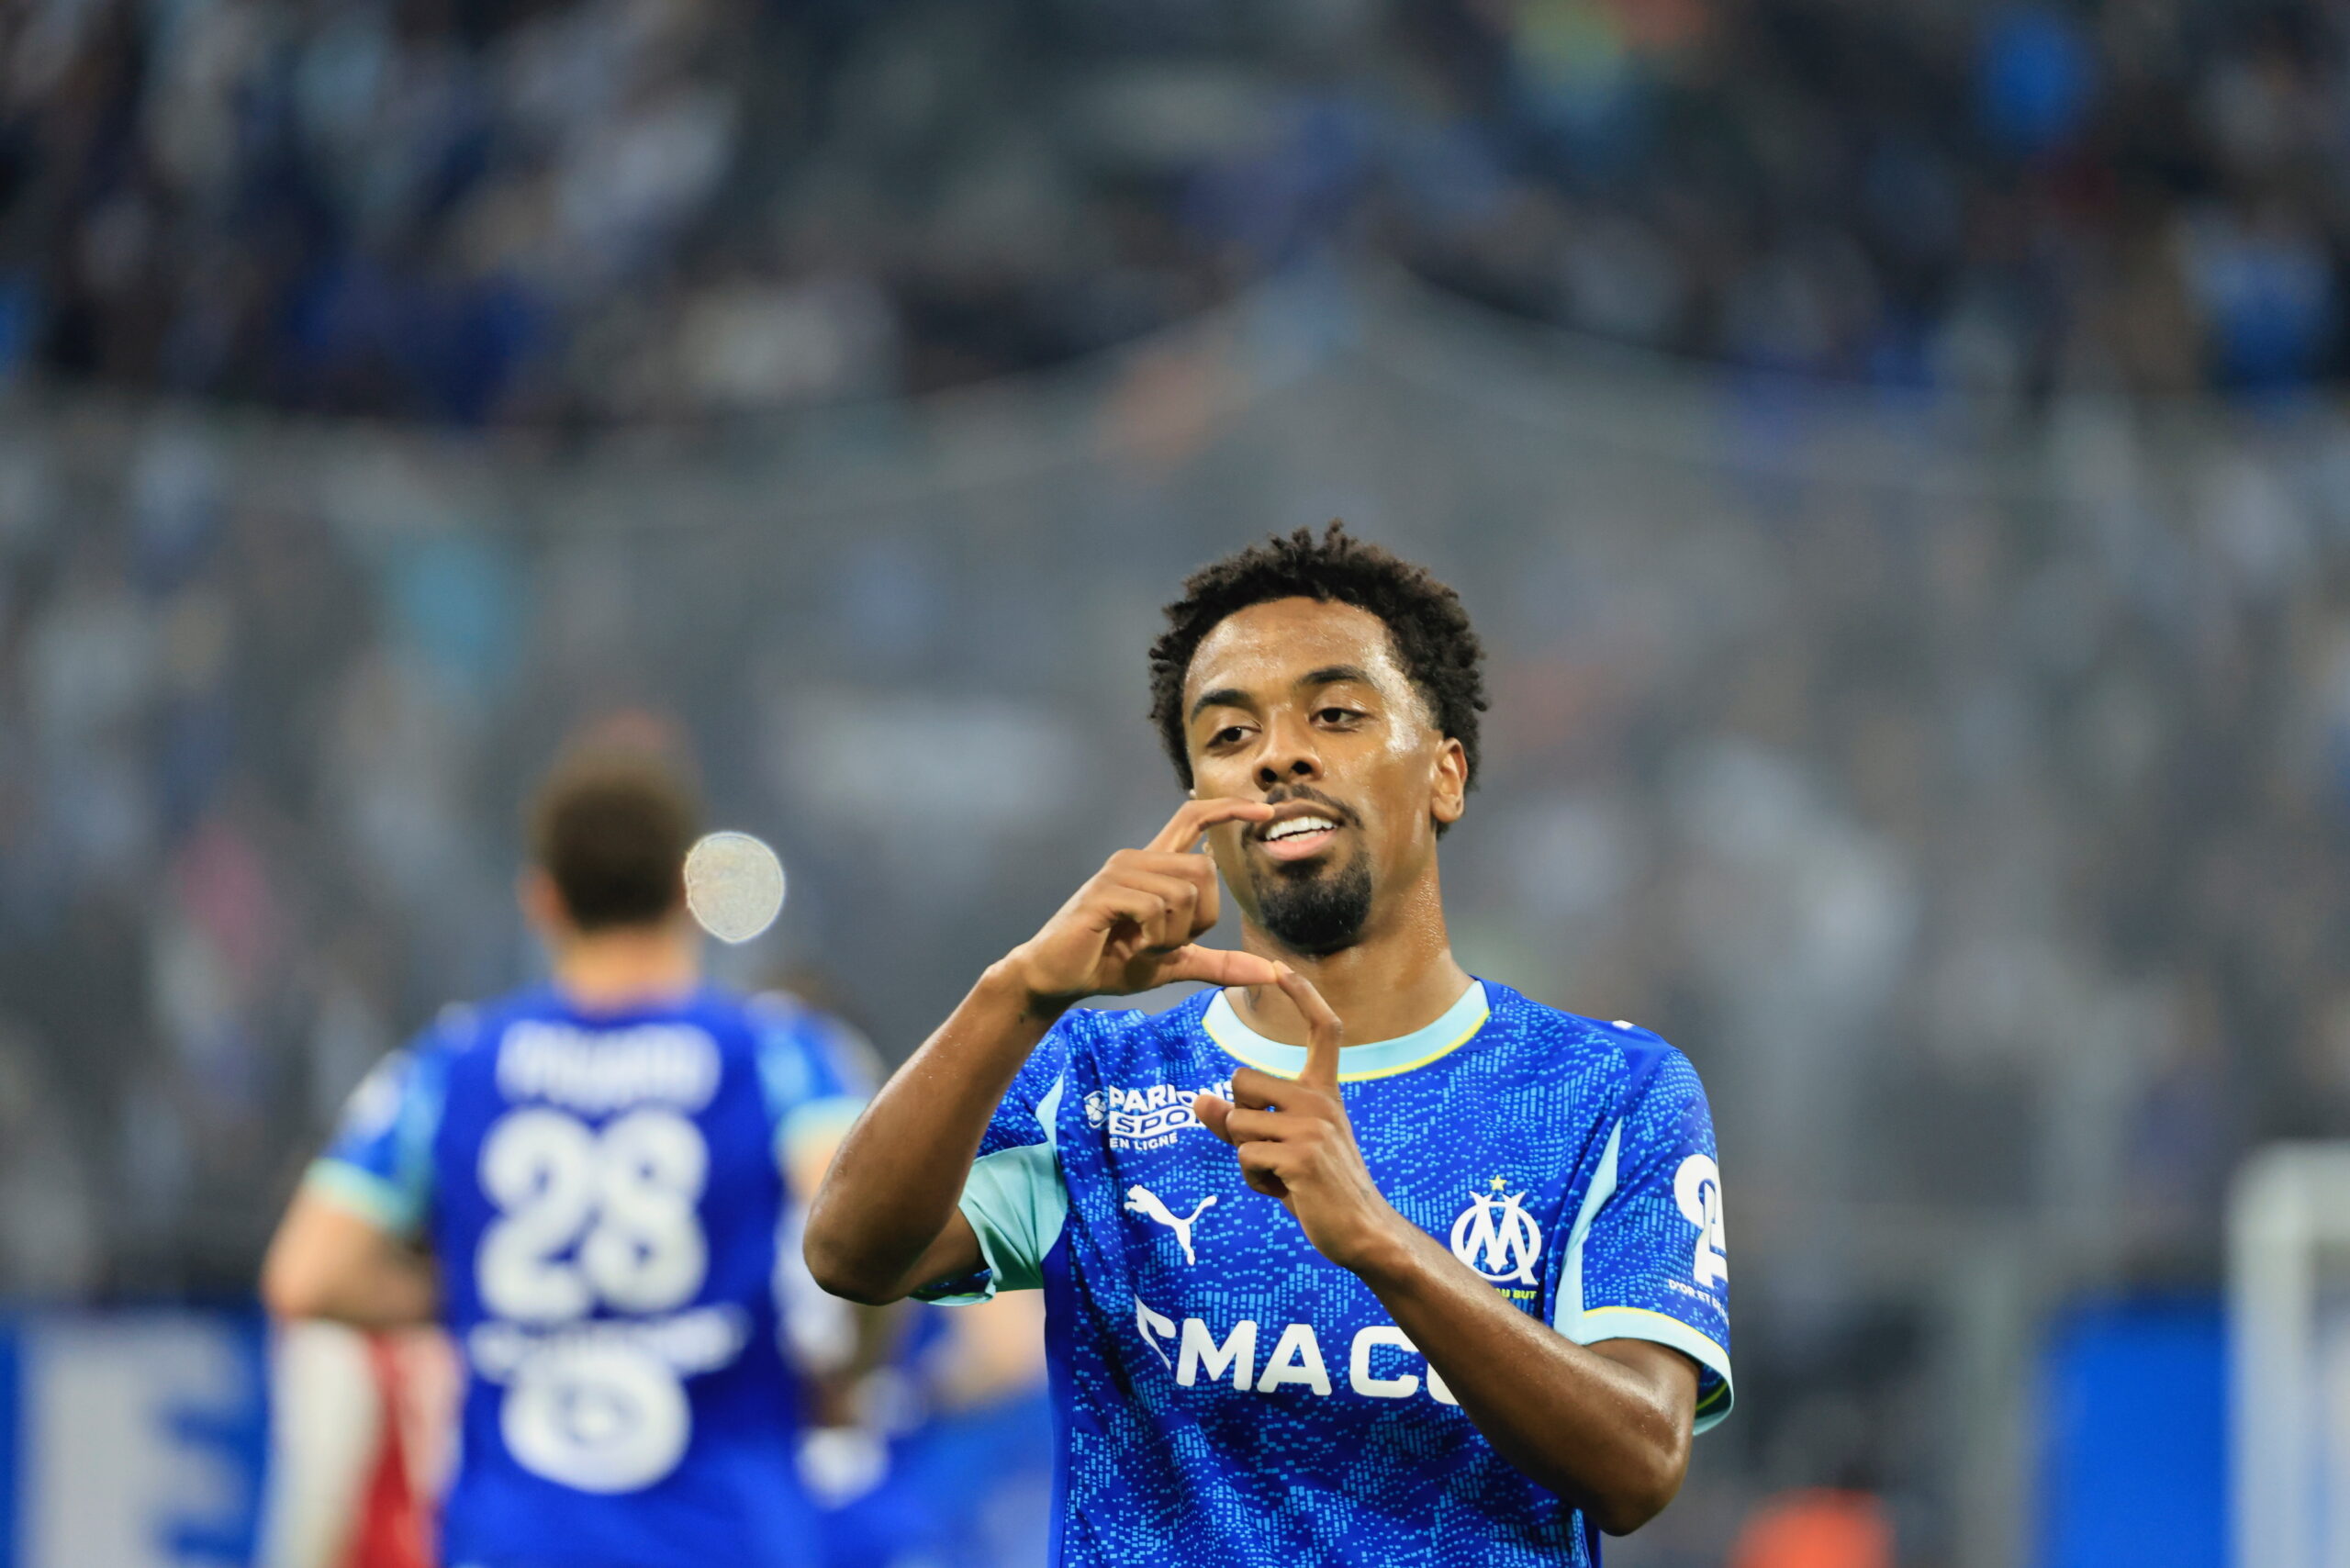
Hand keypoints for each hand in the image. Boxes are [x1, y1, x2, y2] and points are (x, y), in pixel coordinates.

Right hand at [1004, 798, 1280, 1009]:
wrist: (1059, 977)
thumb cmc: (1112, 963)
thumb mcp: (1175, 963)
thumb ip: (1220, 964)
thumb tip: (1271, 973)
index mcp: (1154, 867)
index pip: (1194, 819)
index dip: (1230, 810)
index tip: (1265, 813)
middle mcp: (1137, 859)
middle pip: (1204, 870)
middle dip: (1200, 918)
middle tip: (1166, 942)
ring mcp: (1120, 871)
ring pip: (1184, 893)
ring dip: (1174, 934)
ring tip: (1143, 945)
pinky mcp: (1105, 891)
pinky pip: (1156, 907)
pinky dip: (1155, 938)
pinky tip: (1132, 946)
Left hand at [1192, 966, 1403, 1272]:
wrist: (1361, 1231)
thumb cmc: (1317, 1187)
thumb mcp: (1278, 1147)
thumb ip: (1238, 1121)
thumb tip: (1196, 1100)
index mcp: (1324, 1091)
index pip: (1322, 1029)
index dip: (1302, 994)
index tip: (1279, 966)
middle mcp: (1321, 1100)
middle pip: (1241, 1080)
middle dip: (1239, 1118)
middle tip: (1271, 1151)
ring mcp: (1313, 1126)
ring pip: (1237, 1123)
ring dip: (1247, 1157)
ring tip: (1282, 1175)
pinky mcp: (1300, 1156)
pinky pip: (1245, 1156)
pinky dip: (1255, 1180)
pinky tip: (1286, 1190)